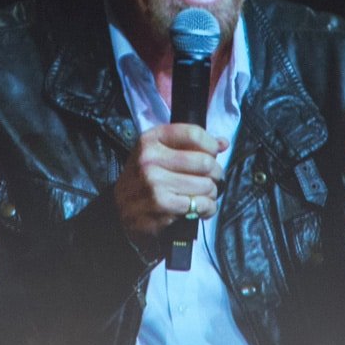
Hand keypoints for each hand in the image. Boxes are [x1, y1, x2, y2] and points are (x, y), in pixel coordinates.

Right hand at [114, 123, 227, 243]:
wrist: (121, 210)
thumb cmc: (145, 180)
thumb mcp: (159, 154)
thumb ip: (190, 146)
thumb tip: (223, 142)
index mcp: (150, 140)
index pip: (193, 133)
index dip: (210, 145)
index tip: (212, 154)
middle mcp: (149, 159)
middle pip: (204, 161)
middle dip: (215, 173)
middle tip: (211, 180)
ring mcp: (154, 183)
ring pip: (206, 185)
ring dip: (212, 193)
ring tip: (204, 196)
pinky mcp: (161, 205)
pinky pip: (200, 204)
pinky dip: (207, 208)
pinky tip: (201, 209)